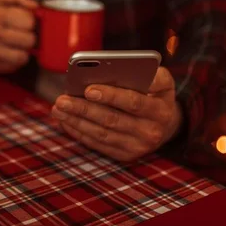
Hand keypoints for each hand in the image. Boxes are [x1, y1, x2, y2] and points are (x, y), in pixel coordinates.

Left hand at [51, 67, 182, 161]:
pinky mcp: (126, 155)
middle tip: (62, 99)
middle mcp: (151, 132)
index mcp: (161, 110)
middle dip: (84, 109)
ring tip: (58, 108)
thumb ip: (147, 73)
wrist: (166, 124)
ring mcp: (138, 146)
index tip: (88, 89)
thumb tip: (115, 69)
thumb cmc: (156, 94)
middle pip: (112, 119)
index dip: (111, 96)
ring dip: (76, 121)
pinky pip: (98, 144)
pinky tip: (66, 121)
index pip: (134, 102)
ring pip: (102, 134)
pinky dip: (79, 132)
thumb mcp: (162, 80)